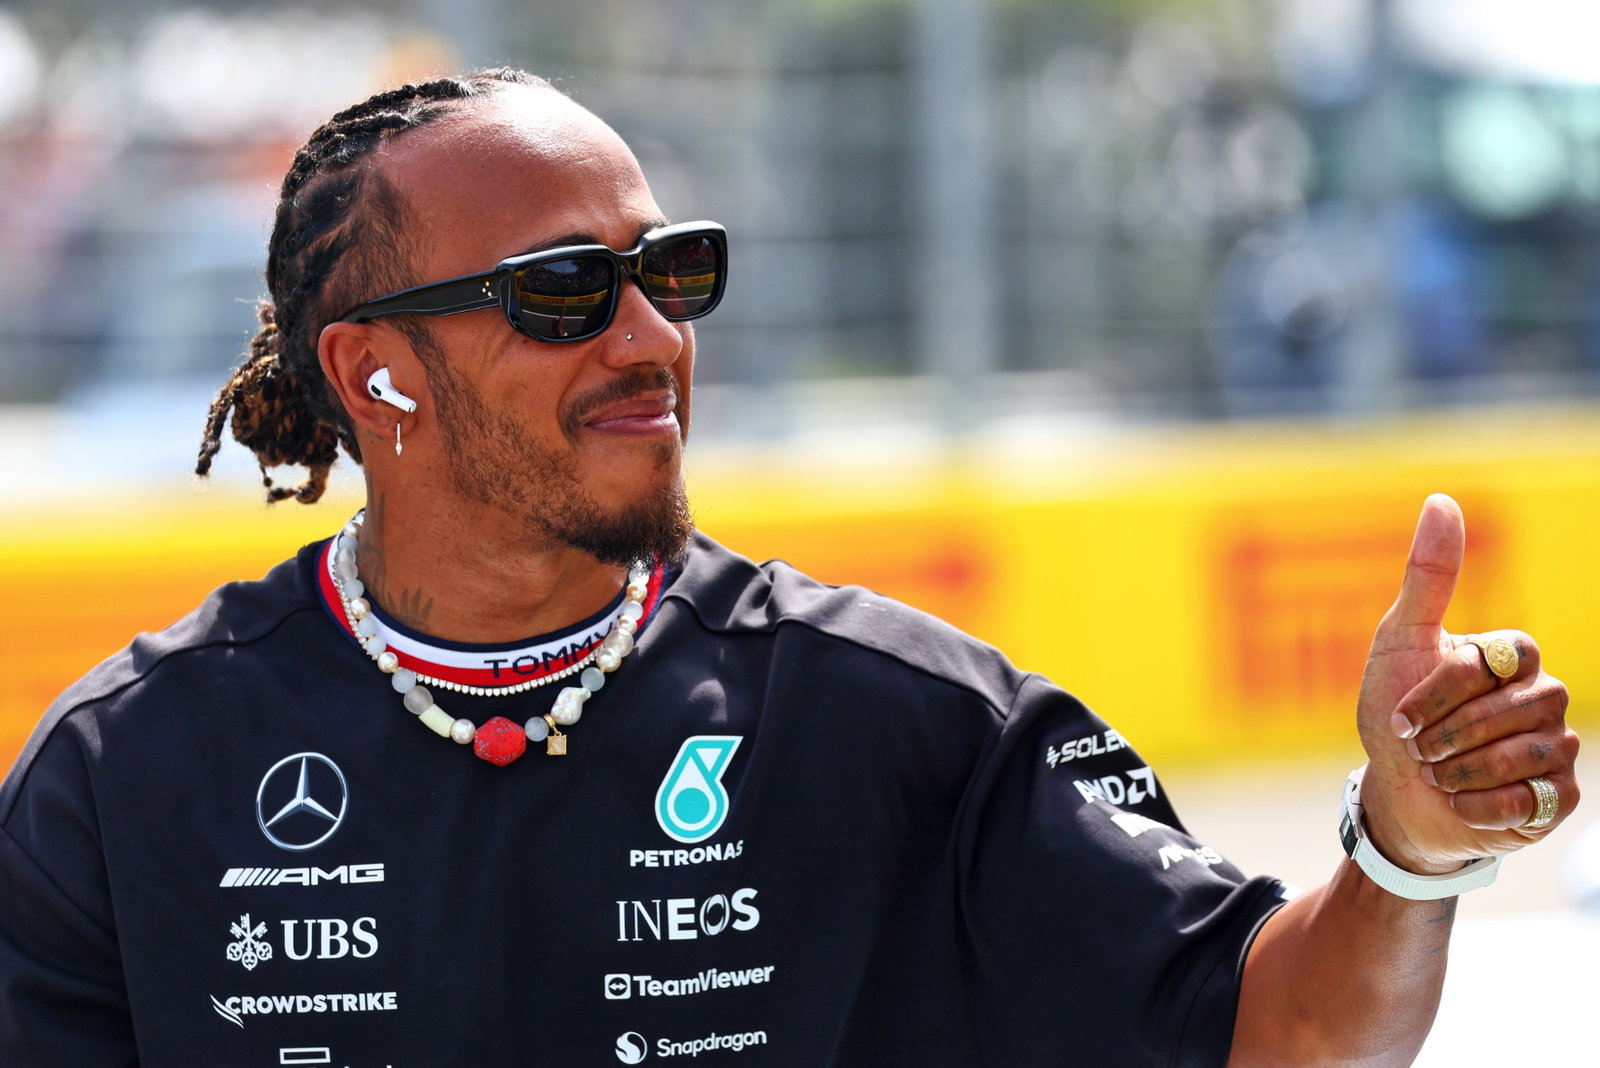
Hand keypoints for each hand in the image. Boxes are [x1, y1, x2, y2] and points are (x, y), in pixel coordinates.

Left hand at [1354, 494, 1577, 873]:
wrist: (1395, 794)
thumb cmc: (1396, 712)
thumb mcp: (1400, 640)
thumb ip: (1427, 576)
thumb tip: (1442, 499)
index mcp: (1513, 656)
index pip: (1494, 661)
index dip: (1440, 692)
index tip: (1400, 715)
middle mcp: (1545, 696)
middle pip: (1514, 709)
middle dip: (1448, 733)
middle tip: (1418, 748)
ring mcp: (1556, 748)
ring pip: (1524, 755)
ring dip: (1461, 770)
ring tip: (1437, 773)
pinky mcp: (1558, 798)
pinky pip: (1530, 801)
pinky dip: (1480, 806)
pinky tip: (1461, 802)